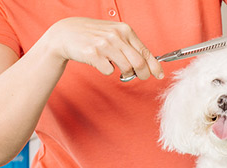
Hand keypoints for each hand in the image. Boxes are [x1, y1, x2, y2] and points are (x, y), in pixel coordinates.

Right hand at [36, 17, 163, 79]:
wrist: (67, 33)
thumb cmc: (93, 35)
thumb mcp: (113, 34)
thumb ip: (128, 46)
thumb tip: (146, 63)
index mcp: (124, 30)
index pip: (145, 51)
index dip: (154, 65)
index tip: (159, 75)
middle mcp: (116, 36)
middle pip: (139, 62)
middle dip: (142, 74)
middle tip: (140, 77)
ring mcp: (105, 45)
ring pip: (125, 68)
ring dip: (124, 73)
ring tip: (115, 66)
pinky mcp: (93, 54)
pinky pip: (108, 71)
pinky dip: (107, 70)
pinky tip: (100, 62)